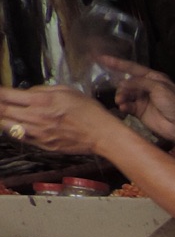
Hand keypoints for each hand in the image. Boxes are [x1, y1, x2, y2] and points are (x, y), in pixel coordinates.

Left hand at [0, 85, 120, 156]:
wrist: (103, 135)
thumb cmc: (89, 111)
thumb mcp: (67, 91)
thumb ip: (43, 90)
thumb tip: (28, 93)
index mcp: (41, 101)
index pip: (7, 95)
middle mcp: (36, 118)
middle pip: (3, 111)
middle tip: (0, 103)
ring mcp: (38, 134)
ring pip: (7, 126)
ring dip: (2, 119)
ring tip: (4, 114)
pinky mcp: (43, 145)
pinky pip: (20, 137)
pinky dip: (13, 130)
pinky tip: (15, 125)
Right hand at [107, 61, 174, 143]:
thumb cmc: (173, 104)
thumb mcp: (159, 88)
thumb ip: (140, 82)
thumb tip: (123, 82)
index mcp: (153, 78)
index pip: (133, 68)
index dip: (117, 63)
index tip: (102, 58)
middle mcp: (147, 87)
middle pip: (127, 82)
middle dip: (121, 86)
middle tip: (120, 93)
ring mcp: (142, 99)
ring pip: (125, 94)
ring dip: (121, 96)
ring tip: (121, 101)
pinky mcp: (139, 111)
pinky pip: (127, 105)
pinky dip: (124, 106)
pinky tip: (124, 108)